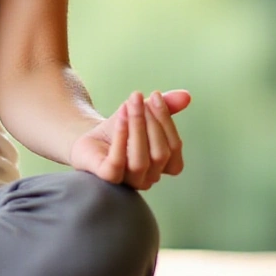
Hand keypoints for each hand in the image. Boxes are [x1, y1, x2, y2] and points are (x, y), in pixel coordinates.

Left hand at [69, 89, 190, 189]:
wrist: (89, 139)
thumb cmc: (120, 130)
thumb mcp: (144, 115)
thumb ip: (167, 107)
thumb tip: (186, 95)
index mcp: (164, 165)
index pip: (175, 147)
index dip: (166, 120)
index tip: (156, 95)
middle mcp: (150, 177)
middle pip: (160, 153)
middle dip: (151, 122)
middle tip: (137, 98)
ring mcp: (130, 180)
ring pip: (140, 160)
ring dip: (136, 127)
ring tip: (129, 103)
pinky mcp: (109, 177)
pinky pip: (118, 162)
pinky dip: (121, 137)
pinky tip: (121, 116)